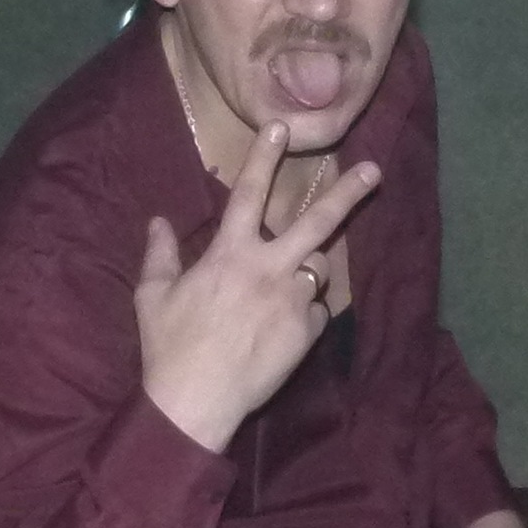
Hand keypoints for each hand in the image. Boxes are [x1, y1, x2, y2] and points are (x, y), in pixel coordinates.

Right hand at [136, 123, 379, 451]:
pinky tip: (284, 329)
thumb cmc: (168, 348)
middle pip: (317, 221)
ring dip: (311, 268)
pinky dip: (306, 313)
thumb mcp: (153, 297)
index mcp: (229, 254)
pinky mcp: (307, 333)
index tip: (280, 127)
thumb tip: (157, 222)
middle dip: (348, 192)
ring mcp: (292, 300)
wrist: (196, 401)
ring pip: (320, 267)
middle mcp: (268, 268)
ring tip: (292, 283)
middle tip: (374, 170)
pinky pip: (318, 310)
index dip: (264, 156)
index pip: (249, 193)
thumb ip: (159, 255)